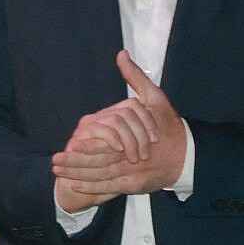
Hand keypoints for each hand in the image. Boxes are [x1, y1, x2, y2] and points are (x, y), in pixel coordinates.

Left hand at [51, 52, 187, 206]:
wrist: (188, 154)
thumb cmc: (170, 125)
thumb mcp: (156, 98)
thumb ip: (136, 78)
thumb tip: (121, 55)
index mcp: (136, 138)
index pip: (110, 143)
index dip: (90, 146)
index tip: (73, 142)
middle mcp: (132, 158)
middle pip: (100, 163)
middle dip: (75, 163)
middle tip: (55, 161)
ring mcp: (134, 173)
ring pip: (102, 177)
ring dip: (79, 176)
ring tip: (58, 172)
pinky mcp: (136, 185)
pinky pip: (111, 188)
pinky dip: (93, 189)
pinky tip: (76, 186)